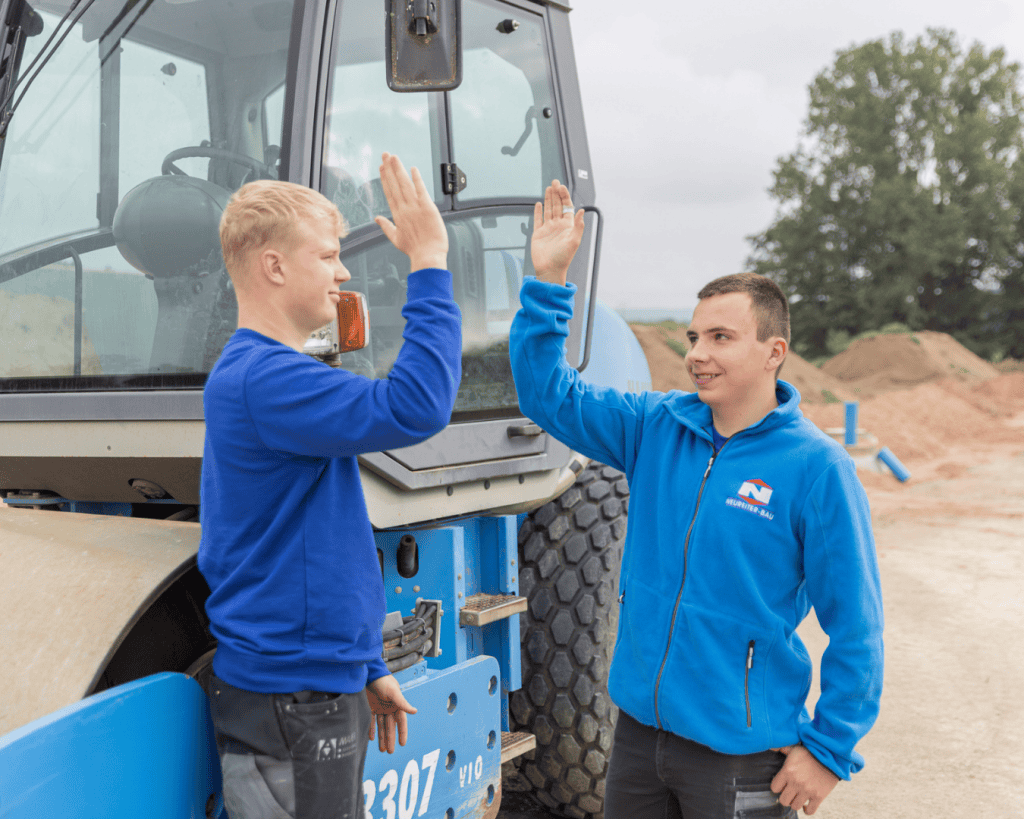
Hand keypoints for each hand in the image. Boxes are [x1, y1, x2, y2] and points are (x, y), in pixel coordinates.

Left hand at [365, 674, 416, 753]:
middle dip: (390, 739)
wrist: (370, 673)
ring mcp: (380, 708)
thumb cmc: (384, 681)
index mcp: (397, 705)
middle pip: (391, 727)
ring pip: (382, 726)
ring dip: (382, 737)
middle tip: (390, 752)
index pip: (401, 722)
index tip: (402, 744)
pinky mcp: (371, 707)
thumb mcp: (393, 692)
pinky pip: (372, 721)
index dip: (402, 733)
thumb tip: (415, 711)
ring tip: (382, 749)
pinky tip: (372, 739)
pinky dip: (372, 730)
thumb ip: (402, 703)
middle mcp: (389, 708)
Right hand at [375, 152, 447, 271]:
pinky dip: (417, 179)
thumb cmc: (414, 250)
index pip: (389, 192)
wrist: (428, 256)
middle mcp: (404, 209)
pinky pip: (421, 190)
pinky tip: (413, 169)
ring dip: (399, 170)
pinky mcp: (428, 208)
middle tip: (385, 155)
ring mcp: (415, 208)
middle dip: (389, 168)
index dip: (385, 179)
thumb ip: (386, 227)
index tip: (381, 168)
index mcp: (397, 215)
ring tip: (393, 157)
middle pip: (395, 185)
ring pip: (405, 184)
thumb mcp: (396, 239)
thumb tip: (377, 219)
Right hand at [530, 179, 585, 285]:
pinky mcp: (538, 234)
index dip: (564, 196)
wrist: (550, 269)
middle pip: (557, 205)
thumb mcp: (574, 241)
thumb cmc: (563, 258)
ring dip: (548, 199)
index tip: (561, 186)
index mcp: (568, 226)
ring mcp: (548, 229)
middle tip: (554, 182)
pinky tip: (539, 204)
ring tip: (548, 188)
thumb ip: (578, 226)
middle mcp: (558, 226)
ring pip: (548, 210)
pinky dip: (538, 211)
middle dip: (556, 193)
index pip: (567, 206)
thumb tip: (582, 211)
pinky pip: (538, 219)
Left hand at [769, 745, 838, 814]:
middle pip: (783, 800)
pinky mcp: (819, 796)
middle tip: (789, 791)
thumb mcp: (793, 747)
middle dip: (785, 796)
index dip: (777, 786)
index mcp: (788, 771)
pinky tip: (805, 803)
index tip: (782, 784)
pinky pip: (809, 811)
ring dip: (795, 802)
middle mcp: (796, 782)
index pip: (774, 788)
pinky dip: (806, 809)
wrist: (830, 756)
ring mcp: (808, 790)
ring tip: (797, 796)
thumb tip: (770, 748)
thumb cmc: (810, 751)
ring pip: (794, 806)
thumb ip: (780, 747)